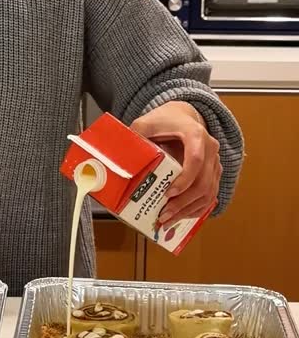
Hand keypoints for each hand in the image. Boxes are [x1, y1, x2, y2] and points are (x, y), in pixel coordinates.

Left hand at [130, 102, 221, 227]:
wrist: (183, 117)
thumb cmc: (164, 121)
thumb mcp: (146, 123)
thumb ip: (135, 136)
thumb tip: (122, 159)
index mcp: (195, 134)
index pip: (196, 159)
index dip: (185, 179)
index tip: (168, 193)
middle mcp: (210, 148)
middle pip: (203, 182)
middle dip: (183, 203)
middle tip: (164, 215)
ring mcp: (215, 162)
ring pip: (209, 192)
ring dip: (189, 210)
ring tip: (169, 221)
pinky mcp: (214, 173)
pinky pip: (210, 195)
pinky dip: (196, 209)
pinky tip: (181, 216)